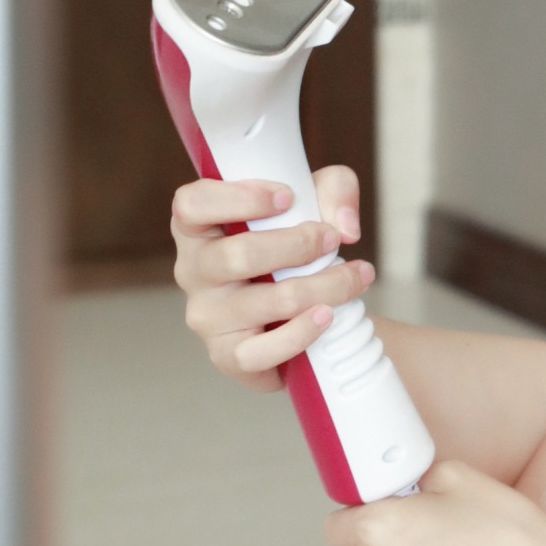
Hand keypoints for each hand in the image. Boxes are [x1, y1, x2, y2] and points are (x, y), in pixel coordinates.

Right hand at [171, 165, 375, 392]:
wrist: (302, 314)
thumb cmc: (295, 249)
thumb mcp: (316, 201)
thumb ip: (334, 189)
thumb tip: (345, 227)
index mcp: (199, 227)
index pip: (192, 204)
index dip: (238, 198)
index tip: (288, 197)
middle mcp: (193, 271)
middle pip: (237, 255)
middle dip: (298, 245)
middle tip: (332, 240)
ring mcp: (207, 316)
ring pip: (265, 301)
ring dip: (323, 286)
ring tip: (354, 277)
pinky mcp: (227, 356)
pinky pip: (261, 351)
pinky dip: (302, 333)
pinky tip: (327, 316)